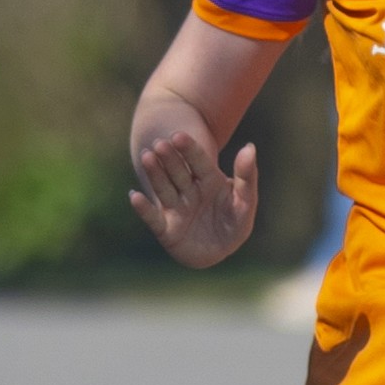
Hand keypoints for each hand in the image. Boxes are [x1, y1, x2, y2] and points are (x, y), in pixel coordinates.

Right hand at [127, 115, 260, 269]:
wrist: (217, 249)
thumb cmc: (234, 222)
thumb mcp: (245, 200)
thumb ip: (247, 175)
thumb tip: (250, 146)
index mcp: (208, 180)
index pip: (199, 162)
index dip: (189, 150)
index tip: (179, 135)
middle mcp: (189, 191)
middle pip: (178, 172)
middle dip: (170, 159)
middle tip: (160, 143)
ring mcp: (176, 209)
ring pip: (164, 189)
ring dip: (155, 174)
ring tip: (146, 156)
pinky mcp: (166, 230)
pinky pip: (154, 219)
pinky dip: (144, 209)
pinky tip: (134, 196)